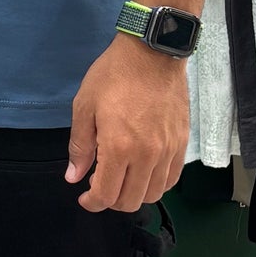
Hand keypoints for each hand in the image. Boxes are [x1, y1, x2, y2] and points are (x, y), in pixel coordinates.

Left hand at [66, 37, 188, 213]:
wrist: (153, 53)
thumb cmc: (114, 76)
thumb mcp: (84, 107)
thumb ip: (80, 147)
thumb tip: (74, 177)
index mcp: (119, 148)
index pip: (106, 195)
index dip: (92, 203)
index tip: (84, 197)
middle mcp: (147, 156)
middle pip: (131, 201)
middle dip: (111, 201)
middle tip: (100, 186)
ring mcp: (168, 151)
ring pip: (153, 194)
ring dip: (134, 195)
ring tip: (122, 179)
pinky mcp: (181, 143)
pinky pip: (172, 179)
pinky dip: (156, 184)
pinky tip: (143, 173)